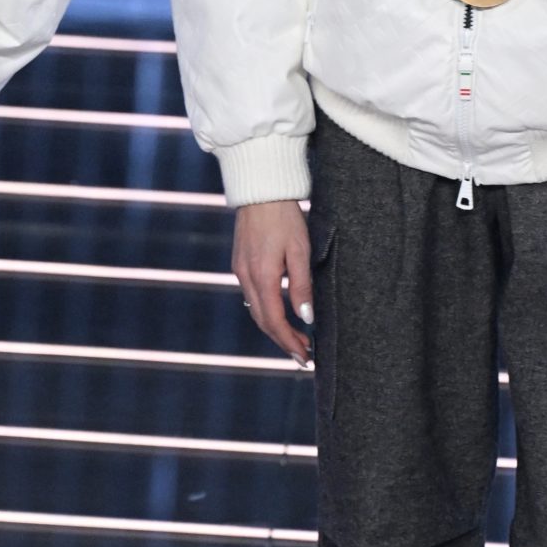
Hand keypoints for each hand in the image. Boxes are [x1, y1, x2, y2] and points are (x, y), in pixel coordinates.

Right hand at [234, 200, 312, 364]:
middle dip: (283, 341)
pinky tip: (280, 314)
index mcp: (262, 276)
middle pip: (263, 321)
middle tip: (303, 355)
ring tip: (296, 339)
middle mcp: (246, 277)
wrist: (260, 190)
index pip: (274, 321)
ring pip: (256, 310)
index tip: (305, 357)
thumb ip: (302, 285)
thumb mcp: (301, 249)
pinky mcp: (240, 263)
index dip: (289, 342)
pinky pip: (252, 296)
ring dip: (275, 328)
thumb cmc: (284, 217)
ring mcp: (240, 270)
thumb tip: (306, 318)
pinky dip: (267, 311)